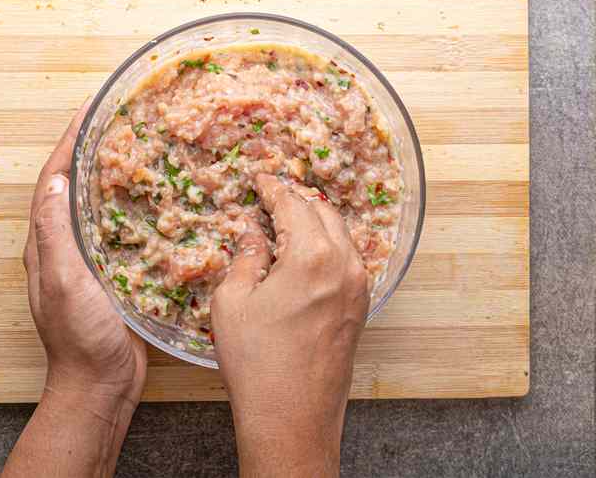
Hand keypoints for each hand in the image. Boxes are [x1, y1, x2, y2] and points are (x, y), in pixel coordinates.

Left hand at [4, 98, 144, 477]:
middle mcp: (64, 248)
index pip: (53, 180)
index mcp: (47, 245)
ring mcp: (89, 261)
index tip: (89, 110)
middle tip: (121, 120)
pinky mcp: (114, 274)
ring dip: (116, 174)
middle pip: (75, 186)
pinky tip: (163, 199)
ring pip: (99, 204)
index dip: (69, 143)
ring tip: (145, 147)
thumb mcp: (64, 281)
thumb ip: (55, 233)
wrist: (100, 385)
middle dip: (92, 150)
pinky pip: (123, 228)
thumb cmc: (80, 337)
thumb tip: (58, 179)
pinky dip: (137, 205)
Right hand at [212, 174, 369, 477]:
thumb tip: (254, 233)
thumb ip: (246, 257)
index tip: (261, 179)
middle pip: (323, 213)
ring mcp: (359, 285)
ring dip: (316, 220)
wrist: (292, 417)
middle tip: (274, 195)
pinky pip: (348, 258)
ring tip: (289, 219)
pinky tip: (308, 252)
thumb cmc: (257, 363)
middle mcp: (345, 263)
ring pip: (340, 234)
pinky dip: (329, 245)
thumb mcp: (233, 303)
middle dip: (298, 200)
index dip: (274, 188)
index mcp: (313, 256)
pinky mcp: (362, 305)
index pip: (294, 205)